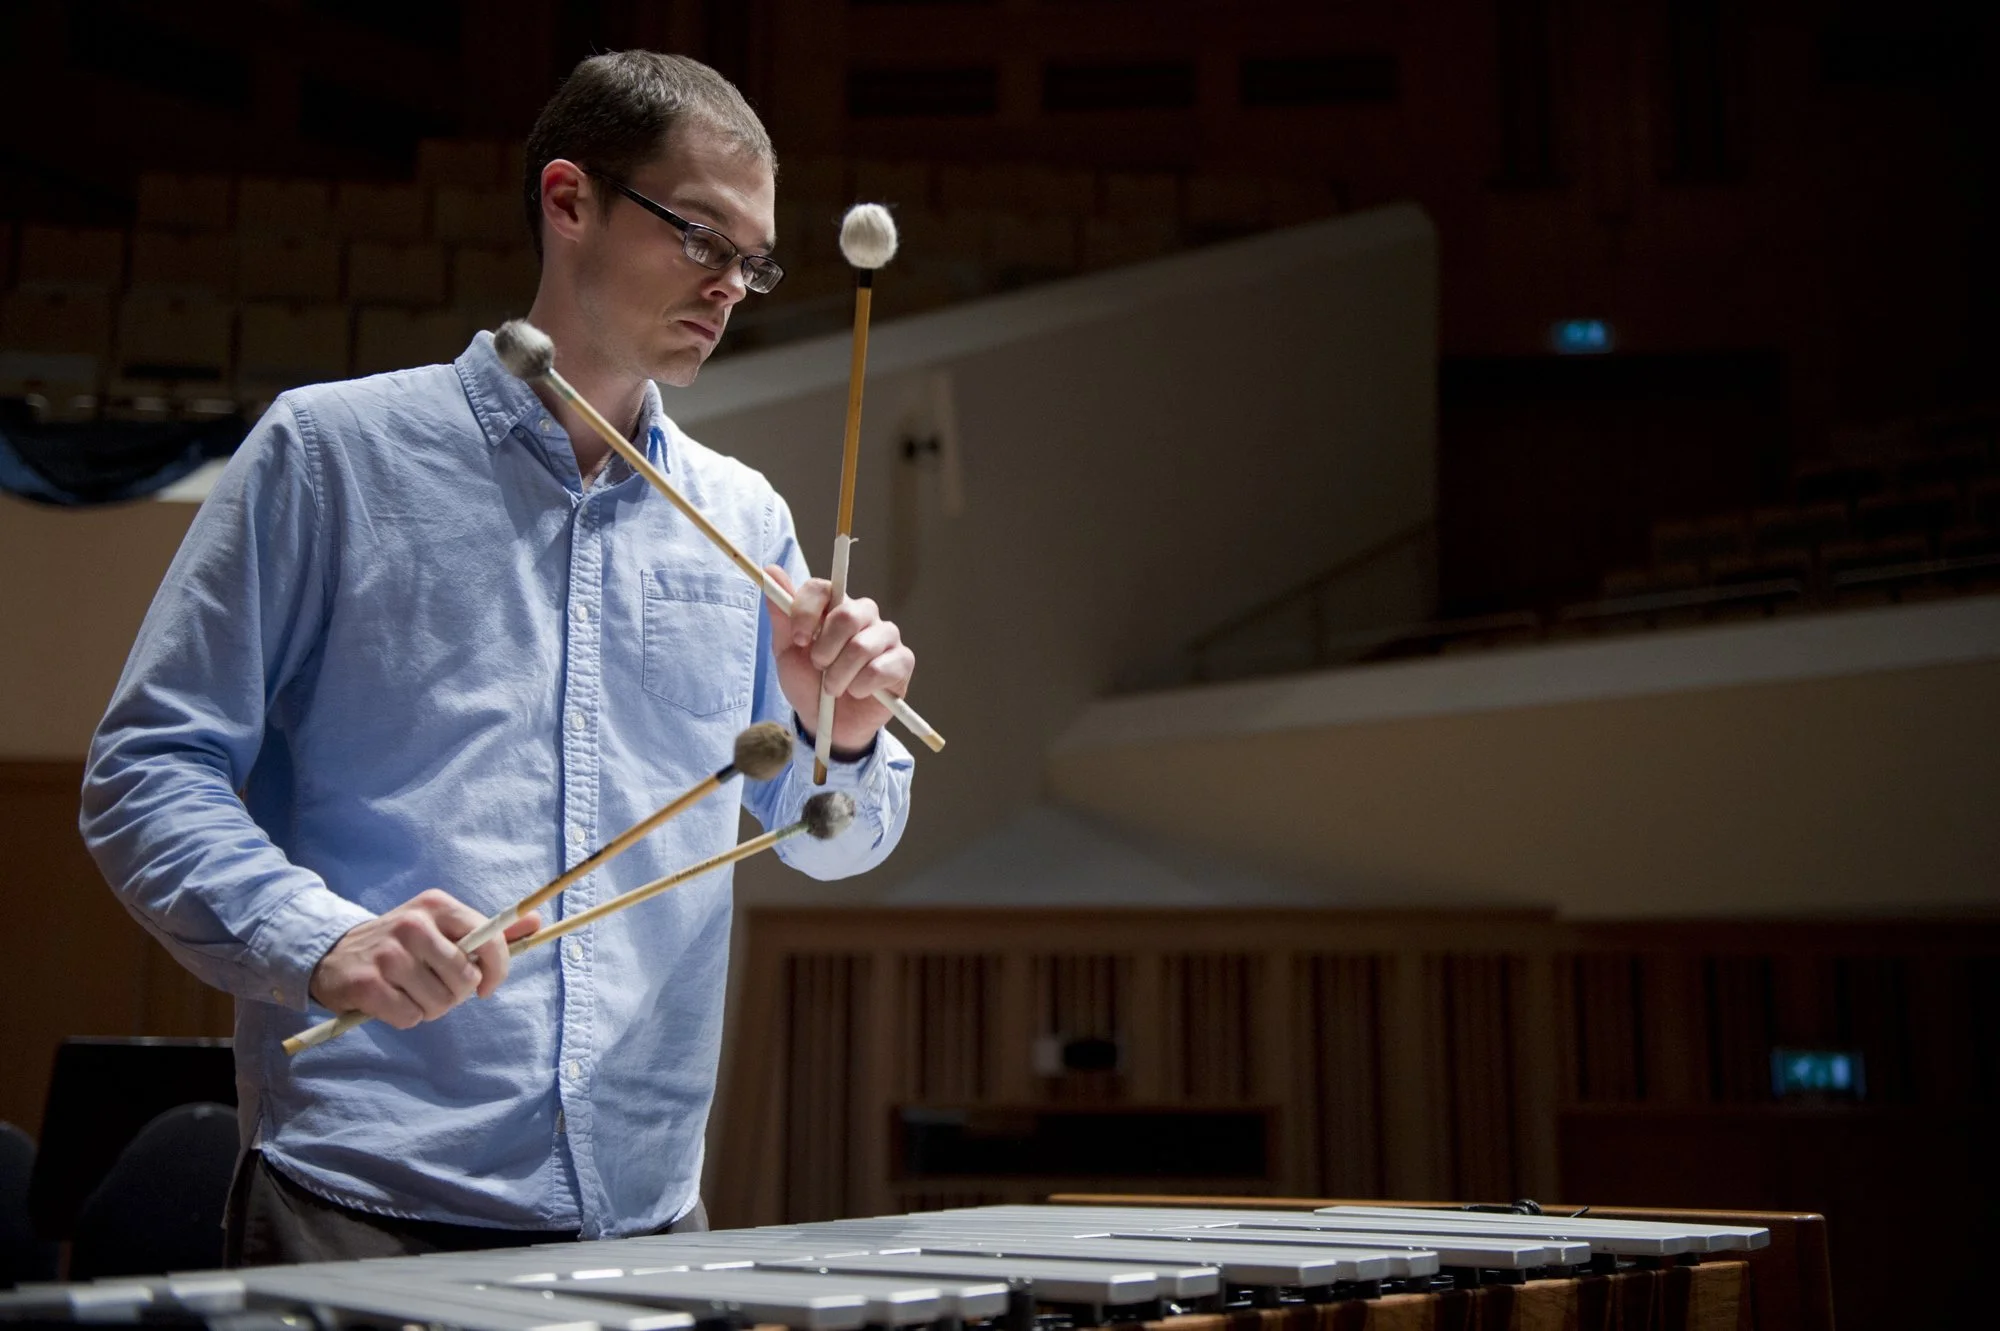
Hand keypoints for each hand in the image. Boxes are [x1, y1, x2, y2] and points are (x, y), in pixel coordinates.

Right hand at [308, 889, 541, 1028]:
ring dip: (430, 1008)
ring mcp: (388, 954)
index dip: (496, 970)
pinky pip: (409, 1016)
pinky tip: (392, 1001)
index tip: (485, 986)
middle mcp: (413, 924)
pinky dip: (406, 1017)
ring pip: (439, 1002)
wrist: (334, 953)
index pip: (489, 939)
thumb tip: (537, 923)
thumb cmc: (401, 944)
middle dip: (456, 994)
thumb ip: (489, 930)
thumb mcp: (442, 927)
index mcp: (438, 905)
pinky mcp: (367, 983)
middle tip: (437, 988)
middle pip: (464, 979)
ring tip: (412, 993)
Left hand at [764, 564, 914, 755]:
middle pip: (847, 614)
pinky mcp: (902, 661)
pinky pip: (882, 668)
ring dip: (840, 674)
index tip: (798, 640)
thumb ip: (782, 615)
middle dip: (825, 649)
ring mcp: (886, 636)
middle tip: (819, 667)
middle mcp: (864, 615)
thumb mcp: (787, 652)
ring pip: (863, 646)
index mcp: (834, 606)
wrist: (827, 723)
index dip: (806, 613)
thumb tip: (771, 570)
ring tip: (834, 688)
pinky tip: (857, 692)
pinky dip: (862, 686)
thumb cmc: (808, 683)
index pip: (823, 589)